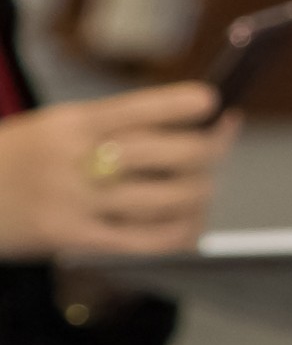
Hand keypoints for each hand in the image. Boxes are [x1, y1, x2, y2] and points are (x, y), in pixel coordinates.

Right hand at [0, 82, 232, 257]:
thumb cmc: (15, 161)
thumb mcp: (52, 127)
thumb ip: (111, 126)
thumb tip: (191, 125)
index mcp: (74, 121)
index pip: (148, 106)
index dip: (193, 104)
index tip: (217, 104)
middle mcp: (77, 158)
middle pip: (176, 153)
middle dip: (210, 151)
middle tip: (215, 149)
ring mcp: (75, 200)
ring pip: (170, 199)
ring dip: (200, 195)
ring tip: (200, 191)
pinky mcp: (71, 238)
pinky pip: (147, 240)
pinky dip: (179, 233)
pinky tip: (188, 226)